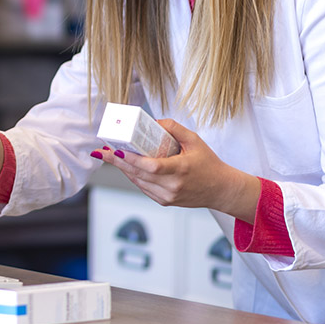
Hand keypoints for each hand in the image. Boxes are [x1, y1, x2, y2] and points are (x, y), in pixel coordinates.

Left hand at [91, 119, 259, 221]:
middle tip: (104, 151)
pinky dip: (134, 176)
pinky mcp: (164, 201)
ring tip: (110, 156)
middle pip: (139, 174)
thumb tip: (154, 122)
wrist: (220, 189)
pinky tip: (126, 166)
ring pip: (138, 182)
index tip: (118, 150)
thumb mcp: (195, 140)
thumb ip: (174, 128)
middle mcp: (172, 186)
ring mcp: (168, 196)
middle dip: (119, 162)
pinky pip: (144, 188)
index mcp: (181, 170)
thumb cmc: (209, 164)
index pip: (152, 167)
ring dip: (123, 169)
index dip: (132, 160)